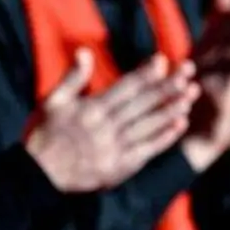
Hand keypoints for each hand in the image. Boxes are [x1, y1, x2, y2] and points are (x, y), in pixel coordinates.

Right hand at [25, 49, 196, 190]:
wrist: (38, 177)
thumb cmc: (43, 136)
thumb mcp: (52, 102)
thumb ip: (72, 78)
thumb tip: (85, 52)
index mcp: (92, 109)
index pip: (126, 87)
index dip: (146, 73)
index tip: (164, 61)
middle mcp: (107, 127)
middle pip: (144, 103)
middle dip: (168, 86)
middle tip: (189, 72)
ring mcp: (115, 148)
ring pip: (150, 124)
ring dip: (172, 108)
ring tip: (191, 94)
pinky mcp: (120, 167)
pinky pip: (147, 149)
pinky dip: (164, 137)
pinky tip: (180, 124)